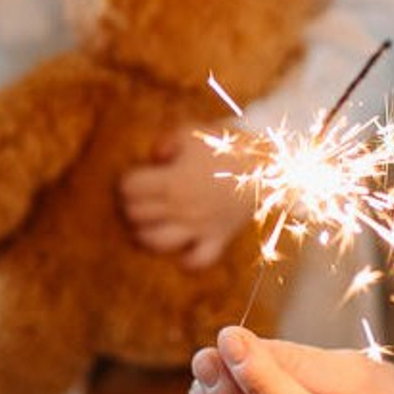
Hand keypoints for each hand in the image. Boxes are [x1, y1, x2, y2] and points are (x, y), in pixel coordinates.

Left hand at [119, 126, 254, 268]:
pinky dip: (186, 258)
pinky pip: (197, 261)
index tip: (134, 178)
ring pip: (156, 242)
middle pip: (136, 214)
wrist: (267, 165)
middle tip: (140, 198)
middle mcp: (181, 207)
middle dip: (131, 205)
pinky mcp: (217, 239)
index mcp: (173, 180)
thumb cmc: (227, 145)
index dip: (126, 182)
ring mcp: (199, 226)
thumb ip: (167, 141)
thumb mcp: (193, 132)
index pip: (129, 188)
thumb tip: (153, 156)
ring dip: (146, 233)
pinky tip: (181, 246)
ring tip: (148, 223)